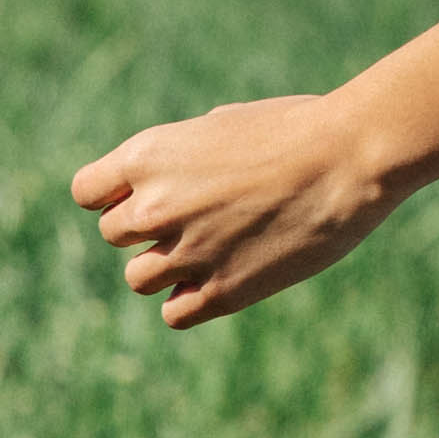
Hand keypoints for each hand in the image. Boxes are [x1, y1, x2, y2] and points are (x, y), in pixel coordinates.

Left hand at [71, 90, 396, 329]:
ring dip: (168, 267)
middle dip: (148, 229)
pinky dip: (192, 300)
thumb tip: (169, 180)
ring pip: (139, 279)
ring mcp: (186, 253)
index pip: (87, 192)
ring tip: (217, 246)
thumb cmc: (300, 128)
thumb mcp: (226, 123)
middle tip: (198, 216)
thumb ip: (182, 156)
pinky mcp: (220, 293)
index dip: (114, 193)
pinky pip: (174, 313)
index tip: (149, 191)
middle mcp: (155, 207)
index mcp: (149, 156)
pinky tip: (226, 275)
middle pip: (115, 235)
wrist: (351, 158)